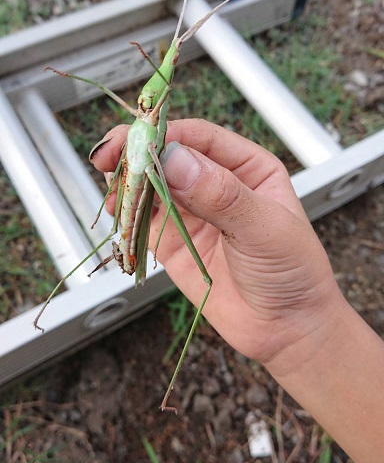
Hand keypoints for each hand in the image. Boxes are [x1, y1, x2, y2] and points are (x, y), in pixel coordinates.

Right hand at [90, 119, 341, 376]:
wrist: (287, 328)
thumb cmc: (292, 272)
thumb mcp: (264, 228)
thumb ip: (220, 195)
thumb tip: (175, 160)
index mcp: (247, 167)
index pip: (199, 138)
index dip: (165, 135)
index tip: (139, 141)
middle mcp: (215, 183)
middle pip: (167, 155)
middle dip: (137, 153)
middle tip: (109, 156)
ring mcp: (191, 213)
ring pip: (150, 185)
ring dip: (127, 182)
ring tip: (111, 188)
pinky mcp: (173, 243)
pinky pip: (143, 220)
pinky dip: (125, 214)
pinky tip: (115, 211)